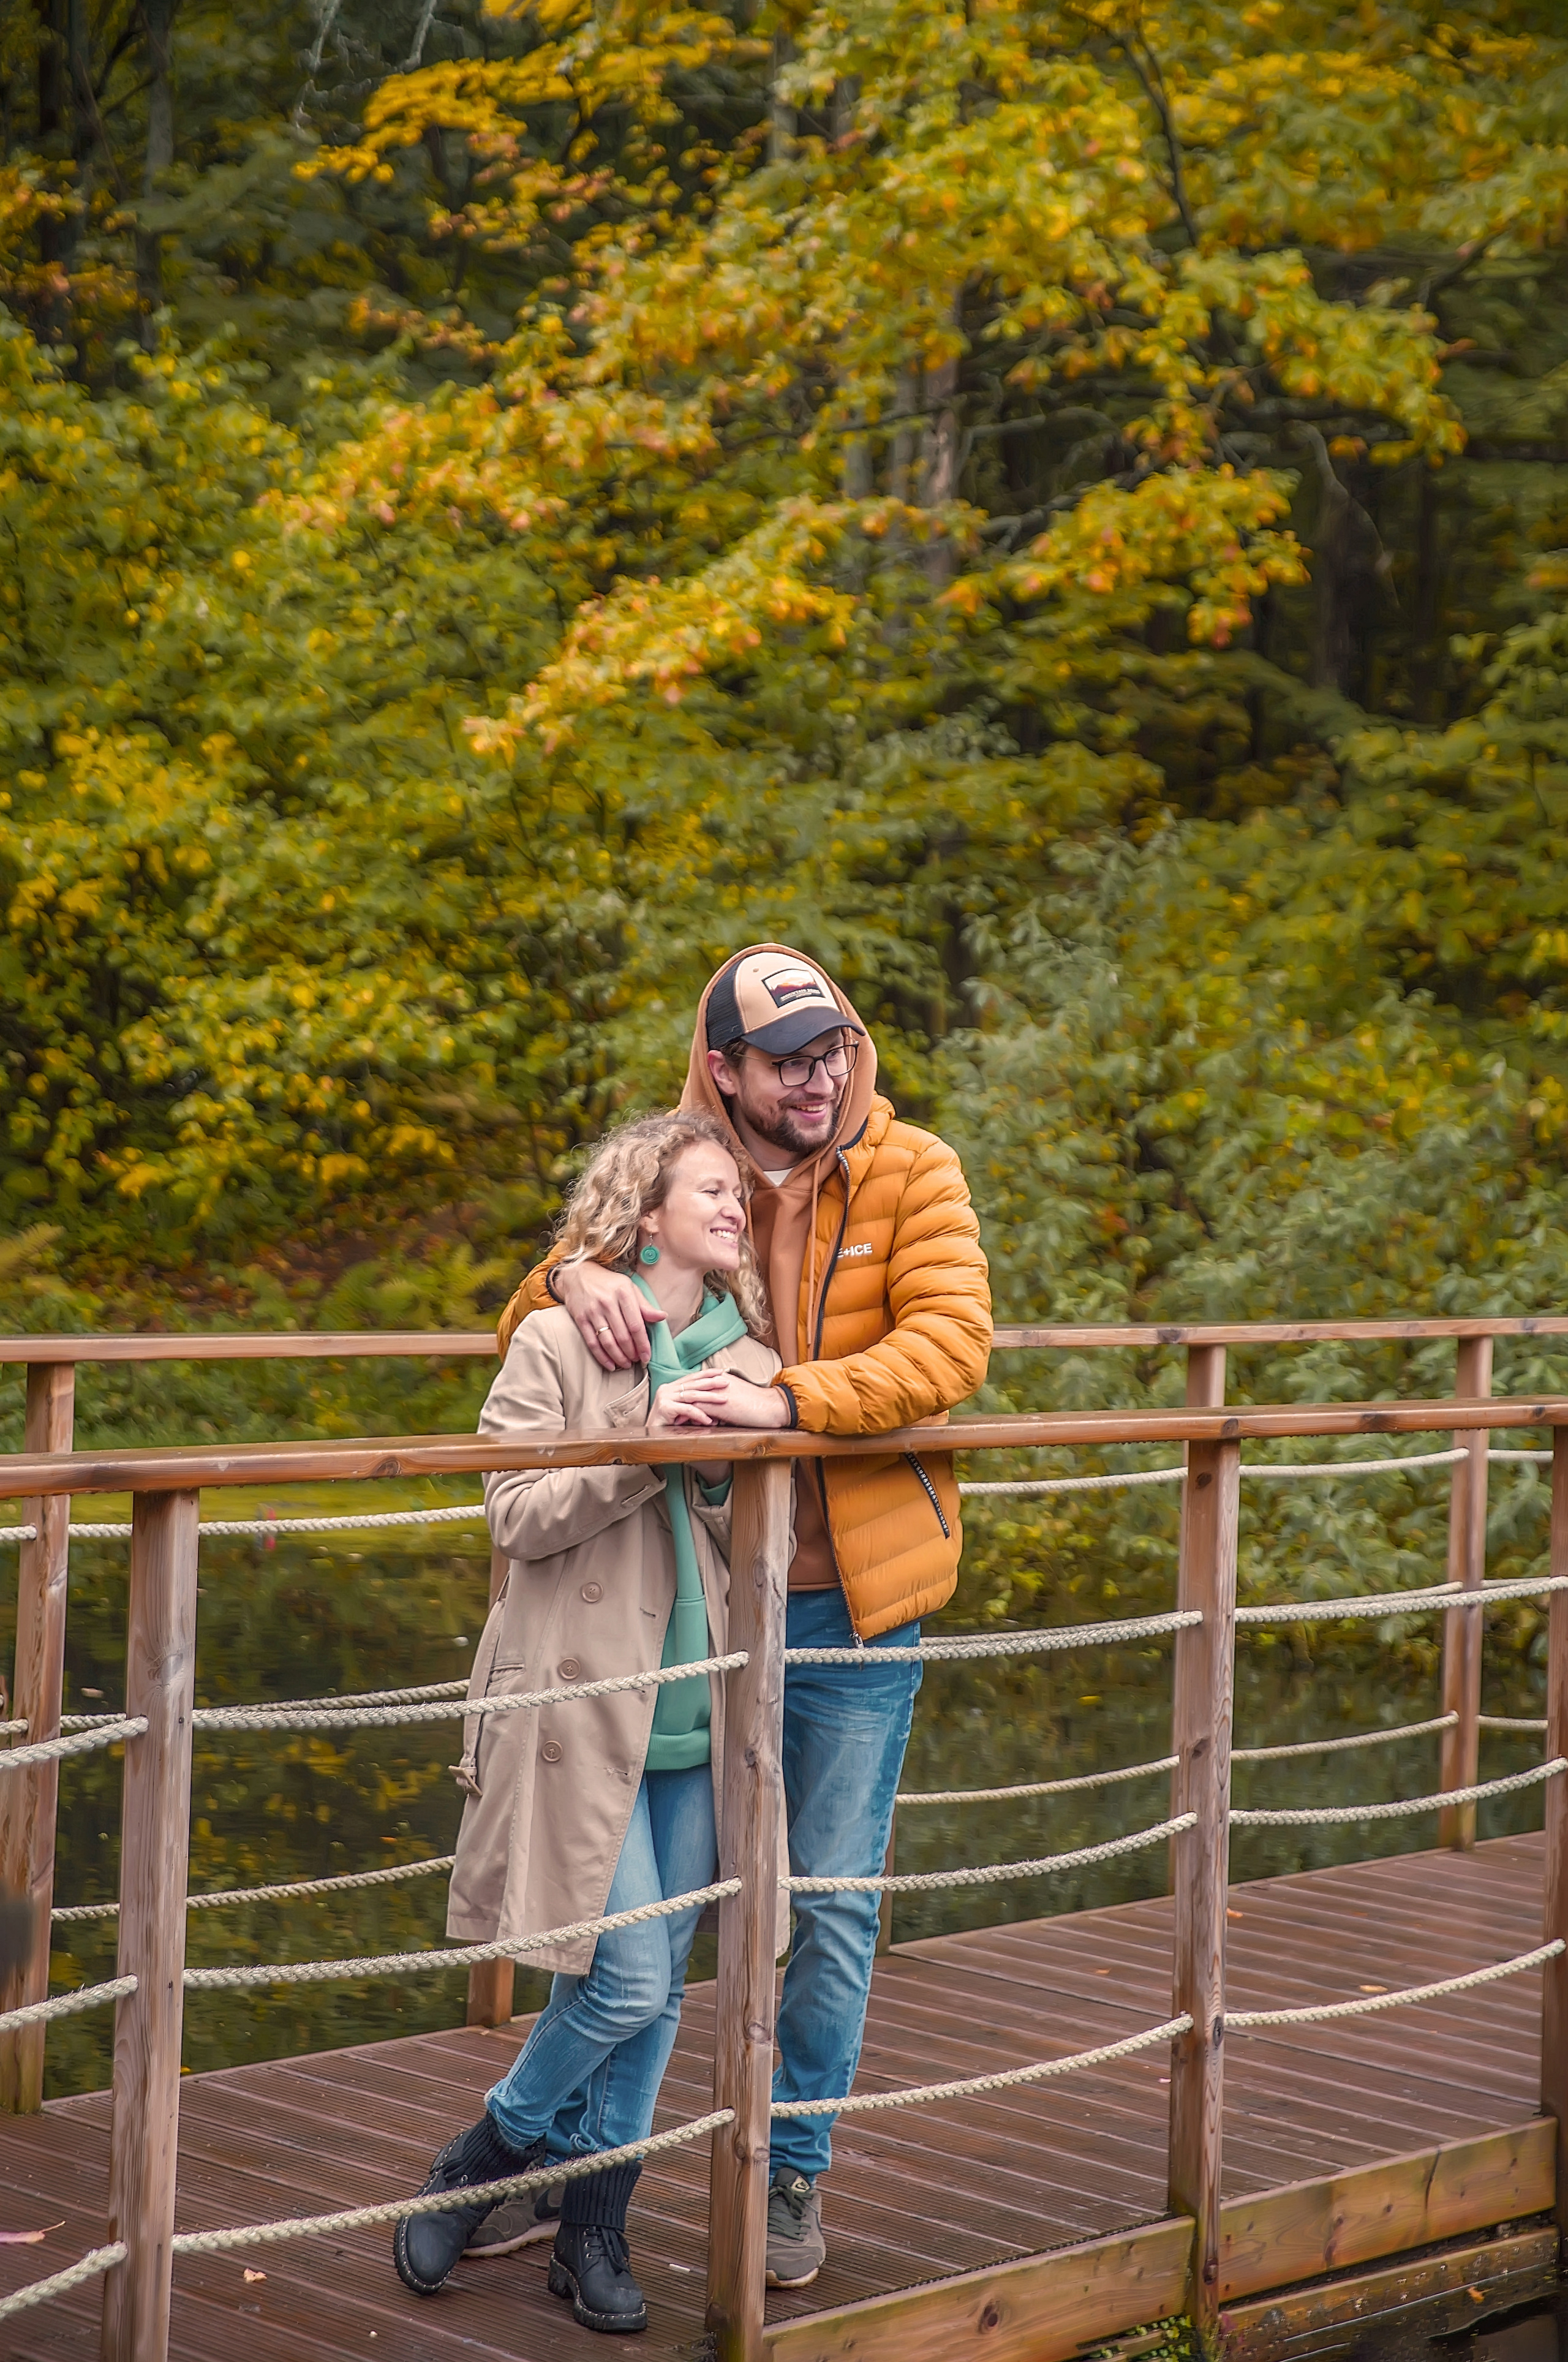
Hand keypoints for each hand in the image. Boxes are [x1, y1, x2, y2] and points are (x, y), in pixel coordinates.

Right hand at [553, 1259, 663, 1370]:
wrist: (578, 1274)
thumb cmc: (608, 1283)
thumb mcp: (629, 1288)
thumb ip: (644, 1305)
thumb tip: (662, 1317)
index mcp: (624, 1293)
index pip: (636, 1325)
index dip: (643, 1344)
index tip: (647, 1356)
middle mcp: (608, 1302)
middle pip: (623, 1336)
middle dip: (631, 1353)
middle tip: (636, 1360)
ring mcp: (593, 1311)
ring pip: (608, 1342)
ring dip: (618, 1357)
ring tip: (626, 1364)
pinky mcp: (580, 1319)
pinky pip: (592, 1343)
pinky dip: (602, 1357)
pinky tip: (610, 1365)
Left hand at [648, 1372, 789, 1432]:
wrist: (772, 1407)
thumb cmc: (759, 1405)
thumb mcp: (738, 1399)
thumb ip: (725, 1402)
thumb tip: (715, 1413)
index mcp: (722, 1380)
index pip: (699, 1387)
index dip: (688, 1397)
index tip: (680, 1407)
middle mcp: (717, 1383)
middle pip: (692, 1391)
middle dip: (681, 1404)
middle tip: (671, 1414)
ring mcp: (717, 1393)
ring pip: (692, 1400)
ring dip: (682, 1411)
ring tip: (673, 1421)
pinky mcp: (719, 1405)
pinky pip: (699, 1410)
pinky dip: (690, 1417)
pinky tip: (683, 1425)